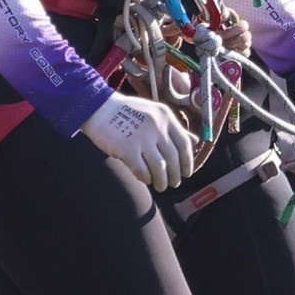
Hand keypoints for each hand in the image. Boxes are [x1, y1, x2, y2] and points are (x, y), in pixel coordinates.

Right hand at [83, 92, 198, 191]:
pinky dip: (145, 178)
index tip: (187, 173)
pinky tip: (144, 179)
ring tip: (160, 186)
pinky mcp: (127, 148)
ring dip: (162, 181)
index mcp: (165, 117)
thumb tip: (195, 141)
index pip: (185, 144)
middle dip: (175, 176)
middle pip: (174, 158)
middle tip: (173, 183)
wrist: (99, 107)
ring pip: (160, 168)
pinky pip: (142, 170)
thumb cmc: (127, 111)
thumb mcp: (154, 113)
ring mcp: (142, 138)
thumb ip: (174, 127)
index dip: (188, 162)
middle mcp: (157, 126)